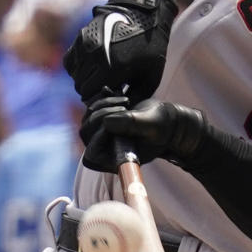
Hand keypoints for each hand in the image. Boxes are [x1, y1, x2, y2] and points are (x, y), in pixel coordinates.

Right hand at [62, 0, 177, 103]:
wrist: (143, 14)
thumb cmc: (151, 48)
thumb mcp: (151, 76)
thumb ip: (136, 96)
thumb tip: (123, 112)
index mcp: (114, 68)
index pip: (92, 96)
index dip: (100, 100)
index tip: (112, 95)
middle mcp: (96, 56)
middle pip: (81, 87)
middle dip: (91, 91)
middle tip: (106, 87)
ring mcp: (86, 45)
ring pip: (74, 75)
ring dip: (83, 79)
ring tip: (99, 76)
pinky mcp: (81, 37)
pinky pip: (70, 61)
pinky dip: (77, 67)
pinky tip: (90, 67)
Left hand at [80, 95, 205, 173]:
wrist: (165, 120)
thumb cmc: (162, 128)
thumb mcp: (152, 126)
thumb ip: (132, 125)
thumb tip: (107, 122)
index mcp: (116, 159)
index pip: (91, 154)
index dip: (98, 138)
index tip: (116, 123)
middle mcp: (107, 149)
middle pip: (86, 134)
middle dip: (100, 116)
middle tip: (123, 108)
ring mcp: (103, 135)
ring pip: (87, 119)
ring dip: (102, 105)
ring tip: (125, 101)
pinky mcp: (103, 121)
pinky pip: (91, 108)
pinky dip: (102, 98)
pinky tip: (117, 93)